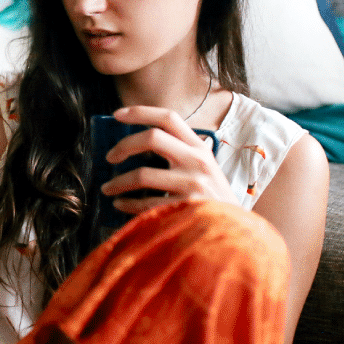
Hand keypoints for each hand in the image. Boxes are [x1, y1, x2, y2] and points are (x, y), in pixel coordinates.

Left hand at [100, 105, 236, 214]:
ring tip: (107, 188)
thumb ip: (179, 153)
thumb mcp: (203, 168)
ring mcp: (192, 184)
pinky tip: (120, 204)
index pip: (169, 118)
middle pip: (152, 137)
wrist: (236, 230)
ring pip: (142, 174)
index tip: (117, 114)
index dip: (140, 112)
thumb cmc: (212, 198)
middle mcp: (197, 161)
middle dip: (123, 146)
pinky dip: (127, 204)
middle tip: (110, 158)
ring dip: (118, 182)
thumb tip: (135, 145)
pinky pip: (146, 203)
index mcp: (199, 147)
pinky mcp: (185, 208)